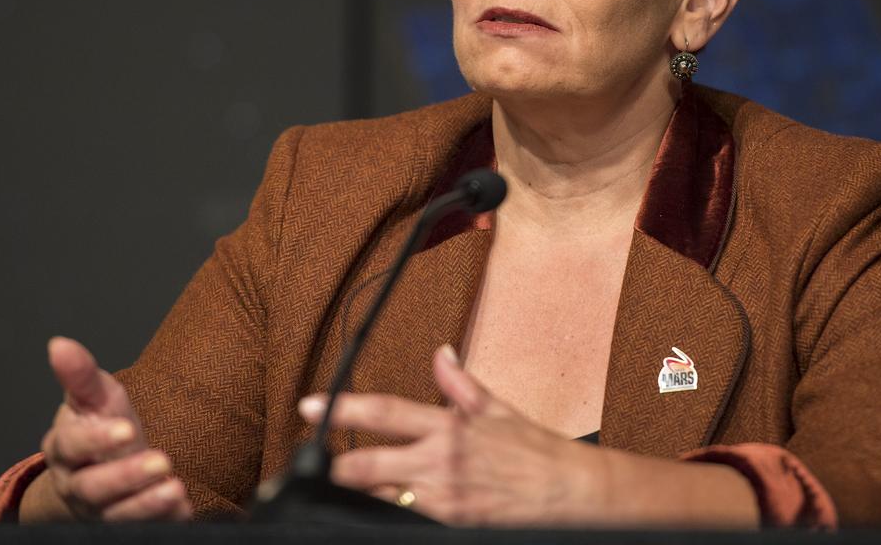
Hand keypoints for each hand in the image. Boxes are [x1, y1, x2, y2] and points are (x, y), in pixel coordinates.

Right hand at [35, 337, 192, 521]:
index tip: (126, 428)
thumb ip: (80, 375)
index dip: (97, 440)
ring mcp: (100, 510)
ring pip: (116, 515)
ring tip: (175, 489)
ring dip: (146, 505)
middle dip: (126, 477)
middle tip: (160, 461)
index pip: (73, 447)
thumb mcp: (94, 398)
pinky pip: (141, 530)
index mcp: (64, 449)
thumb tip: (59, 344)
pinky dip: (164, 520)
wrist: (104, 467)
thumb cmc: (99, 425)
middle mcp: (77, 484)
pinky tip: (184, 508)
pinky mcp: (125, 525)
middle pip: (93, 487)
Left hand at [297, 344, 611, 525]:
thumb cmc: (537, 452)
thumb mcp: (497, 409)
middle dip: (332, 466)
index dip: (341, 408)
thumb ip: (460, 384)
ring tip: (342, 486)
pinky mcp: (452, 525)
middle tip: (308, 461)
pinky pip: (407, 519)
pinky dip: (392, 512)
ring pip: (380, 498)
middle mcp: (439, 463)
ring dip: (361, 492)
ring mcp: (443, 500)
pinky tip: (382, 507)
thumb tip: (440, 354)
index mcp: (448, 427)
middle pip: (366, 465)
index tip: (309, 404)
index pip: (384, 411)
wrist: (572, 494)